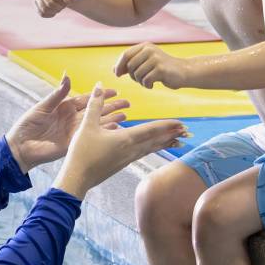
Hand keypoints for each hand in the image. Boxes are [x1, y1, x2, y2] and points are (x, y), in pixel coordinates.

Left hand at [6, 74, 129, 171]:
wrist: (20, 146)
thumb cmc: (27, 125)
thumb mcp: (43, 107)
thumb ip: (57, 94)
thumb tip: (67, 76)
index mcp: (65, 107)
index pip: (87, 99)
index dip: (100, 95)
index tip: (114, 91)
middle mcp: (72, 118)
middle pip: (96, 110)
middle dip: (111, 106)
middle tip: (127, 103)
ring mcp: (74, 131)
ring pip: (96, 123)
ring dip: (111, 119)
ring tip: (126, 116)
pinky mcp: (73, 143)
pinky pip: (90, 137)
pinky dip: (102, 133)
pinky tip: (114, 130)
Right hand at [53, 83, 186, 198]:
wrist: (77, 178)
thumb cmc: (82, 152)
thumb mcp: (87, 125)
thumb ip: (95, 105)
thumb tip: (98, 85)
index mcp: (125, 139)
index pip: (151, 130)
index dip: (167, 125)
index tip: (181, 123)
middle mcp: (131, 150)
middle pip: (156, 140)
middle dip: (172, 134)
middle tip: (187, 132)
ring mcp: (127, 158)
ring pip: (151, 148)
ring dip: (165, 143)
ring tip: (178, 141)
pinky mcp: (122, 164)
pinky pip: (143, 154)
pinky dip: (153, 149)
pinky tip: (153, 148)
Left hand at [114, 43, 187, 89]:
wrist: (184, 71)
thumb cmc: (163, 68)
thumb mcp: (146, 63)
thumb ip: (131, 64)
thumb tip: (114, 69)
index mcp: (145, 46)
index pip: (126, 54)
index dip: (119, 65)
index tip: (117, 74)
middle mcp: (150, 50)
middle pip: (130, 65)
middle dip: (132, 76)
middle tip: (140, 80)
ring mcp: (156, 58)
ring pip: (137, 74)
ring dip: (140, 82)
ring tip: (148, 82)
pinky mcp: (161, 69)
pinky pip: (145, 80)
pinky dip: (147, 85)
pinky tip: (152, 85)